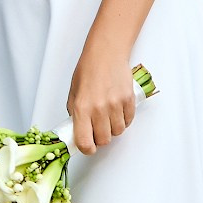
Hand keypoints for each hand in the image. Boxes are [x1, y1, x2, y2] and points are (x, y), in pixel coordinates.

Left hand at [68, 34, 139, 155]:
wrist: (106, 53)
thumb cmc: (88, 70)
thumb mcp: (74, 93)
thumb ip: (75, 114)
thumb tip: (79, 131)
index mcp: (81, 107)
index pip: (85, 141)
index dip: (87, 149)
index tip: (88, 147)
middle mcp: (99, 108)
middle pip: (104, 140)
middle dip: (101, 138)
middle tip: (98, 128)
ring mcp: (115, 105)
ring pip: (118, 132)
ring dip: (113, 128)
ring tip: (107, 115)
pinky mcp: (128, 100)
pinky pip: (128, 121)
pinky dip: (123, 119)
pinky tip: (117, 109)